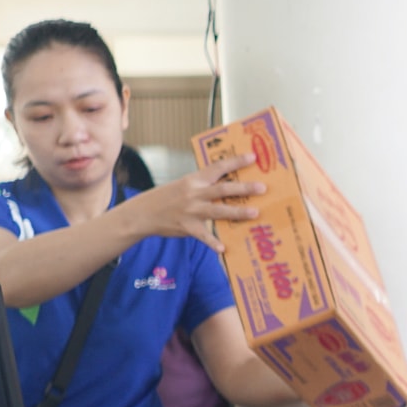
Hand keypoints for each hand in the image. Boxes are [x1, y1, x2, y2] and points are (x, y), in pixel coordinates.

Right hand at [125, 154, 262, 247]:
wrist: (143, 213)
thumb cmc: (167, 198)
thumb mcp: (184, 185)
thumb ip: (204, 186)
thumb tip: (228, 186)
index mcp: (194, 180)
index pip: (218, 167)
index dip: (236, 161)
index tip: (253, 157)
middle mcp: (194, 193)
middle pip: (223, 189)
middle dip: (244, 188)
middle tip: (262, 188)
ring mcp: (191, 211)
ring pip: (218, 211)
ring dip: (237, 212)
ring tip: (254, 213)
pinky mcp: (187, 227)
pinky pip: (203, 236)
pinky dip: (213, 243)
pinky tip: (223, 249)